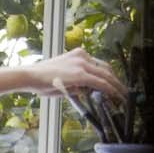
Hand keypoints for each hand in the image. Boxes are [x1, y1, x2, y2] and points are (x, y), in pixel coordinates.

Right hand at [0, 49, 126, 102]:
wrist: (30, 76)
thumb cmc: (41, 80)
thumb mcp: (62, 79)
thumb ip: (76, 83)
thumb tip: (86, 91)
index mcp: (78, 55)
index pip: (99, 66)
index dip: (109, 76)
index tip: (115, 85)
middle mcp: (82, 56)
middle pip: (106, 69)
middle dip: (116, 82)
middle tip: (123, 92)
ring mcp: (82, 63)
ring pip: (106, 75)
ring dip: (116, 87)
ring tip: (122, 97)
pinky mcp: (80, 73)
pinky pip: (100, 82)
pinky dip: (109, 90)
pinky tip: (114, 96)